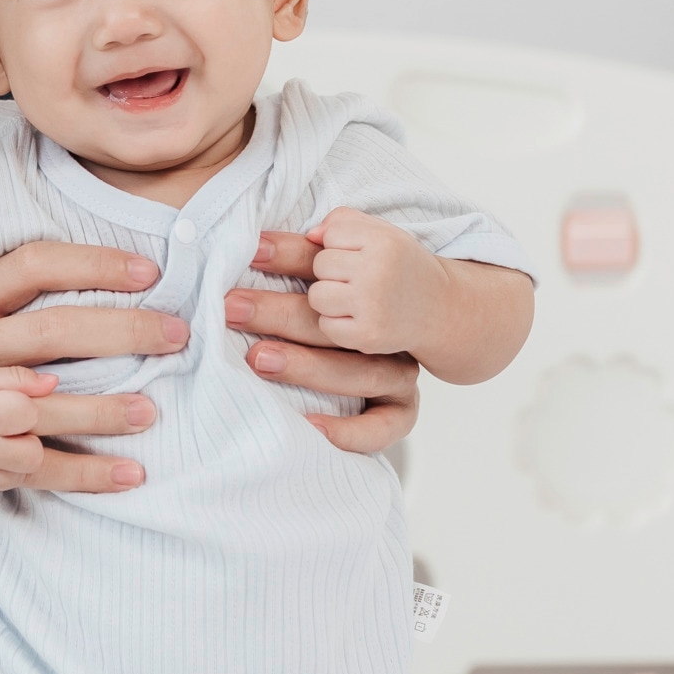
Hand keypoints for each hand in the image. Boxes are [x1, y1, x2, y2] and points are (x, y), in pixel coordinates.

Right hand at [0, 241, 178, 491]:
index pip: (34, 265)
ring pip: (50, 402)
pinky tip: (132, 473)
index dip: (94, 264)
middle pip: (53, 330)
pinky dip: (91, 472)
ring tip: (153, 408)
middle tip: (175, 334)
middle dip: (122, 330)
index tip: (148, 272)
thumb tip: (108, 279)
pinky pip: (45, 465)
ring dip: (108, 407)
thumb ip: (16, 302)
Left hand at [229, 229, 423, 454]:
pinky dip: (348, 430)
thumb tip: (257, 243)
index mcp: (371, 288)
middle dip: (278, 313)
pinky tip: (309, 425)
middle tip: (232, 309)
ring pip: (358, 372)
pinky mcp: (401, 410)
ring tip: (260, 360)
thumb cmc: (361, 301)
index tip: (248, 253)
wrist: (441, 322)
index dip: (286, 257)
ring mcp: (397, 371)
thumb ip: (301, 258)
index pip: (325, 269)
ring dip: (306, 366)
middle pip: (332, 323)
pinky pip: (380, 425)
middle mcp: (385, 330)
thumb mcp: (333, 272)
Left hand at [298, 207, 443, 355]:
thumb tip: (311, 235)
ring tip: (356, 299)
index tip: (363, 257)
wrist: (439, 310)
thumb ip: (343, 221)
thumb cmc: (402, 267)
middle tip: (361, 281)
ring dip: (330, 300)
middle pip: (320, 265)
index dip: (341, 246)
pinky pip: (325, 325)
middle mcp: (379, 271)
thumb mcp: (382, 233)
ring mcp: (373, 306)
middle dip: (333, 273)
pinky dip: (337, 325)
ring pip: (317, 296)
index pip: (330, 234)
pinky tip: (360, 319)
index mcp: (384, 241)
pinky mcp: (368, 335)